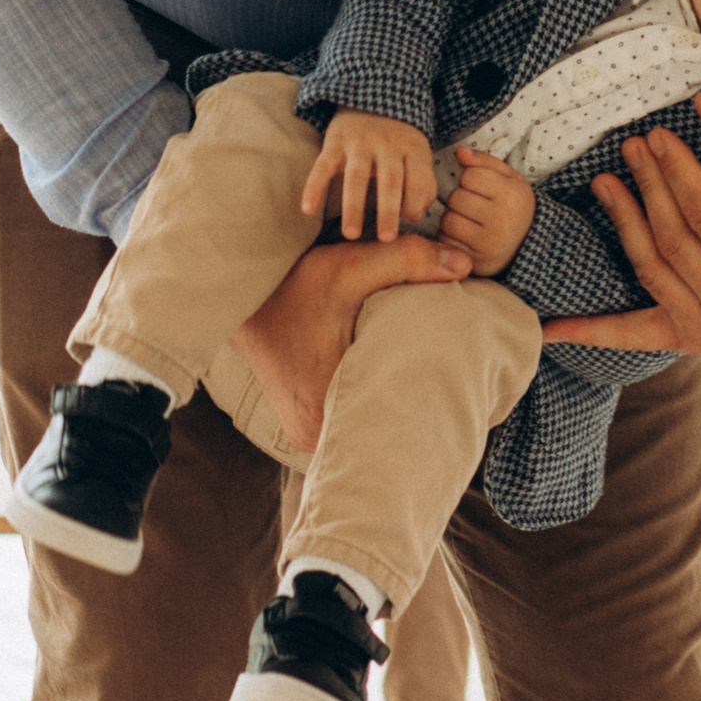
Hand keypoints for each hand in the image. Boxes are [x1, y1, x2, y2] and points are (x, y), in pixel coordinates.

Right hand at [228, 237, 472, 451]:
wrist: (235, 299)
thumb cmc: (288, 286)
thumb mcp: (346, 267)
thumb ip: (405, 262)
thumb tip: (464, 263)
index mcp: (324, 415)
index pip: (398, 418)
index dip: (431, 391)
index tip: (456, 372)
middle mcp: (313, 439)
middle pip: (386, 425)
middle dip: (416, 395)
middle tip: (449, 369)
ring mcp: (309, 436)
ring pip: (370, 420)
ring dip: (392, 394)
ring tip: (418, 369)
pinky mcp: (308, 423)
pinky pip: (353, 416)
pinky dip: (373, 394)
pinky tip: (391, 372)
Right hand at [301, 108, 438, 242]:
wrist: (371, 94)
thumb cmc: (398, 137)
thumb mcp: (417, 152)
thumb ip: (424, 183)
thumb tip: (415, 215)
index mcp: (412, 147)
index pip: (419, 178)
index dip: (415, 201)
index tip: (409, 220)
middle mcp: (387, 144)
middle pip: (390, 181)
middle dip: (389, 211)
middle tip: (386, 239)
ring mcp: (359, 142)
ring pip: (356, 177)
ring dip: (354, 207)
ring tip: (351, 235)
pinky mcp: (334, 141)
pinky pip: (322, 167)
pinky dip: (314, 187)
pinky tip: (307, 210)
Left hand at [438, 147, 534, 277]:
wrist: (529, 245)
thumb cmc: (514, 206)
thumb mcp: (509, 178)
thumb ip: (484, 161)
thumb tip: (459, 152)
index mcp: (512, 196)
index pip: (469, 176)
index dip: (471, 179)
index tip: (483, 189)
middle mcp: (502, 222)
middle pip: (456, 198)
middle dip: (461, 199)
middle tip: (476, 206)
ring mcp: (488, 245)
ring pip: (448, 220)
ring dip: (454, 218)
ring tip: (471, 221)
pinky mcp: (475, 262)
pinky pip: (446, 241)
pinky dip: (451, 237)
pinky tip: (467, 236)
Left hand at [540, 91, 700, 354]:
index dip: (677, 175)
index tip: (658, 137)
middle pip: (674, 241)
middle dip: (649, 189)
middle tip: (631, 147)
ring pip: (651, 269)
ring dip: (622, 222)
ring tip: (605, 181)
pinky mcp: (688, 338)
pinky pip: (633, 336)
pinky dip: (591, 332)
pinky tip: (551, 328)